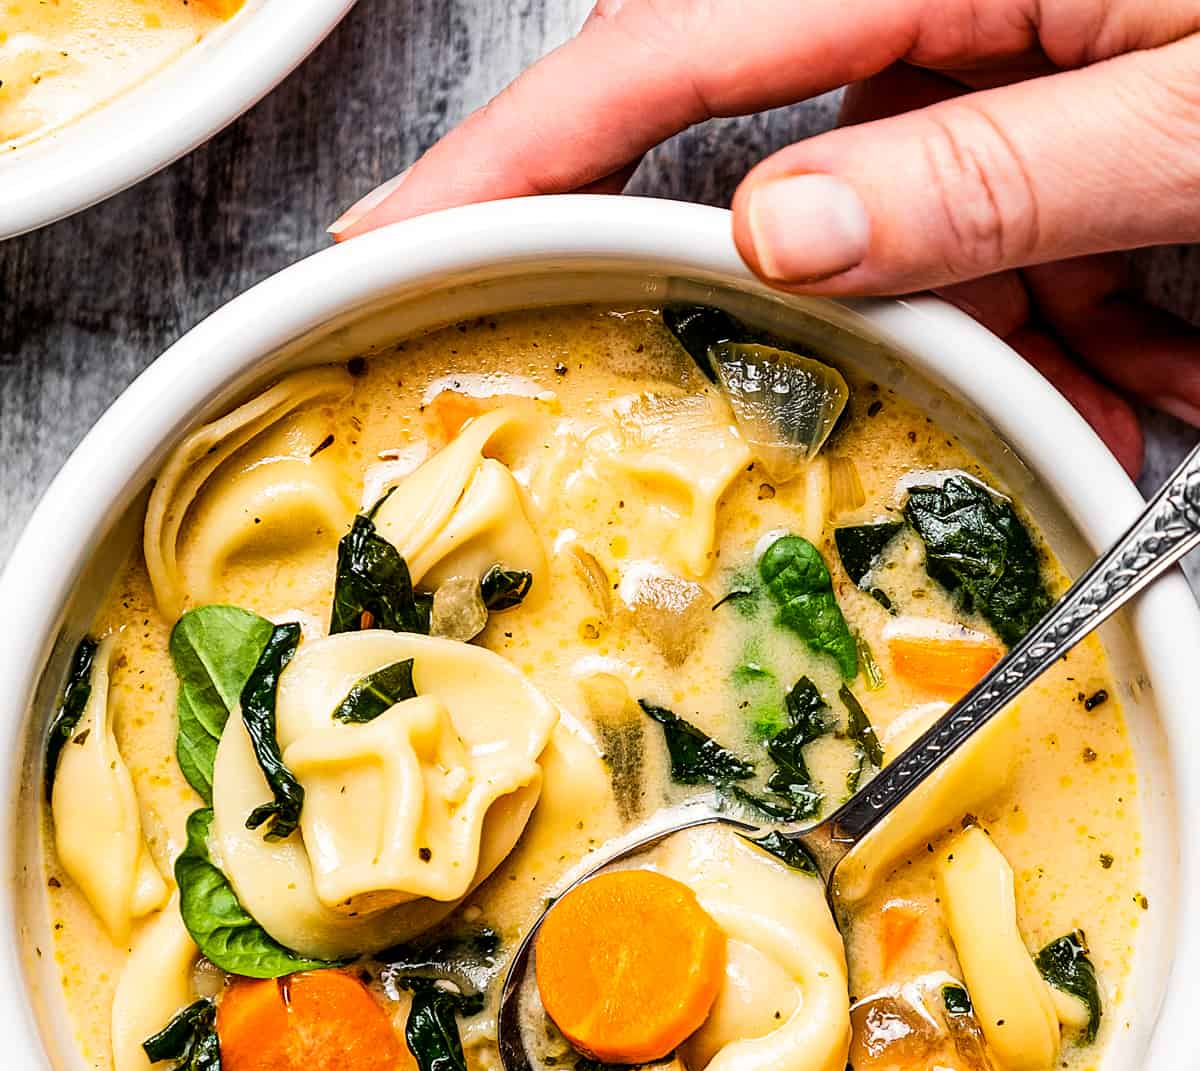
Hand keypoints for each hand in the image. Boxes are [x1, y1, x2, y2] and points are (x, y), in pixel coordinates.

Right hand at [331, 0, 1199, 477]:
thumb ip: (993, 165)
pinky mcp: (1066, 130)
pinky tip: (1175, 348)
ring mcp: (1009, 67)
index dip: (524, 147)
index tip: (399, 234)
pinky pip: (1005, 250)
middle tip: (792, 383)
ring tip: (1144, 359)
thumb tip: (787, 237)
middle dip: (794, 287)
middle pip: (766, 143)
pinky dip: (1076, 332)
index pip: (675, 44)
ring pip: (905, 235)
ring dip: (1000, 334)